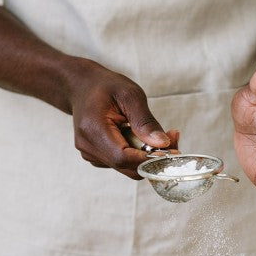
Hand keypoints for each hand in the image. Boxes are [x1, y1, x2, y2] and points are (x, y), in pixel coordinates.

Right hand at [66, 58, 177, 177]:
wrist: (82, 87)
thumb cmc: (106, 87)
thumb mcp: (130, 94)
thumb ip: (146, 121)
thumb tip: (162, 144)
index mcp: (93, 129)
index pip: (122, 157)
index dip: (148, 158)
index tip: (171, 149)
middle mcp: (88, 146)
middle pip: (126, 166)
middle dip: (153, 158)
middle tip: (172, 139)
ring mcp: (90, 154)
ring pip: (127, 167)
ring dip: (146, 156)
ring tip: (156, 134)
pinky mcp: (97, 158)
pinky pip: (122, 164)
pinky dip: (137, 155)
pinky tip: (140, 138)